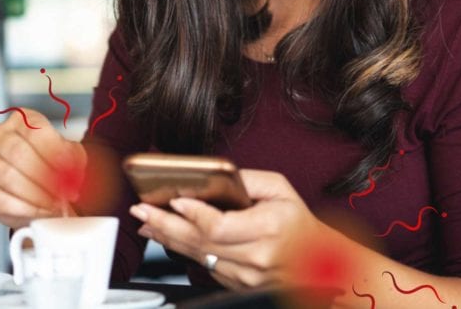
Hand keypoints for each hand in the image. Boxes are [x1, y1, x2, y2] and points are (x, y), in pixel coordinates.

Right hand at [0, 107, 86, 228]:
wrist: (32, 190)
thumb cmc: (49, 167)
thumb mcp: (68, 156)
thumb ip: (73, 160)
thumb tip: (73, 175)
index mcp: (22, 120)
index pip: (37, 132)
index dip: (55, 155)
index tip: (70, 174)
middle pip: (19, 153)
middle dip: (44, 178)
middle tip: (61, 195)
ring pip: (7, 176)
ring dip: (34, 195)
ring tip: (52, 205)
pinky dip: (22, 208)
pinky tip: (38, 212)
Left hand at [128, 169, 322, 288]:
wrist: (318, 260)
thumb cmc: (298, 222)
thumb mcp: (280, 189)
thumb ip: (246, 180)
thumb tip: (213, 176)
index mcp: (269, 228)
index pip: (220, 226)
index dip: (194, 213)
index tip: (174, 200)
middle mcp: (257, 256)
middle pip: (201, 242)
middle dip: (166, 224)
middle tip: (142, 210)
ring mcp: (248, 276)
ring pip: (199, 257)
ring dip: (168, 239)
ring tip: (147, 221)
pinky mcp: (240, 285)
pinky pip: (206, 267)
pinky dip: (184, 251)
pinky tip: (168, 237)